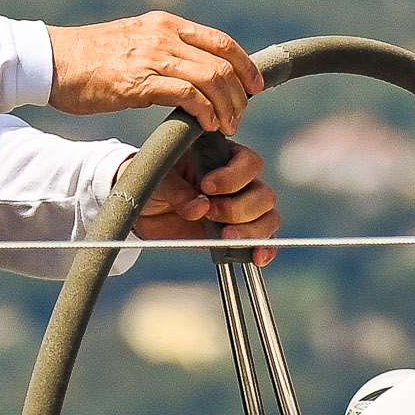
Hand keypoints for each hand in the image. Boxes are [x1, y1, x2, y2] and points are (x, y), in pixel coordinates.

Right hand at [47, 12, 263, 133]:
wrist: (51, 61)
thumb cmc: (87, 59)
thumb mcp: (132, 42)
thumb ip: (161, 51)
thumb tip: (187, 71)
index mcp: (164, 23)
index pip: (220, 41)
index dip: (245, 64)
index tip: (255, 86)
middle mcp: (163, 35)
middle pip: (222, 61)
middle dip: (240, 92)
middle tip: (241, 114)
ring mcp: (153, 56)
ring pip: (211, 78)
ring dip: (227, 105)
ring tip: (228, 125)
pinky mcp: (140, 81)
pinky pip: (187, 95)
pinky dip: (205, 111)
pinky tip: (207, 126)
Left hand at [128, 141, 280, 266]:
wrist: (147, 211)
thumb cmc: (156, 184)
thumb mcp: (159, 180)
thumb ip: (178, 191)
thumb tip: (199, 208)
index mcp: (224, 158)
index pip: (248, 162)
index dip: (233, 176)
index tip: (207, 187)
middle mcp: (240, 183)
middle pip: (263, 194)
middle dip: (239, 208)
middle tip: (211, 214)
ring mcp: (243, 209)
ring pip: (268, 218)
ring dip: (251, 230)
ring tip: (226, 237)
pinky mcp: (240, 234)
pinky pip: (264, 241)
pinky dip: (264, 249)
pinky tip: (256, 256)